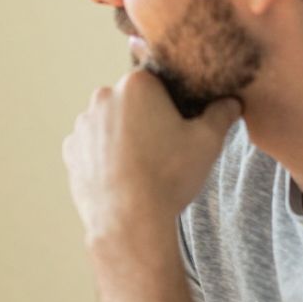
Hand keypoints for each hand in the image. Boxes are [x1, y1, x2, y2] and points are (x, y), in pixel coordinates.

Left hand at [63, 69, 240, 241]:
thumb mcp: (207, 141)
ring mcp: (83, 124)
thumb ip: (221, 114)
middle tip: (165, 149)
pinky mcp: (70, 150)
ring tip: (144, 167)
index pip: (158, 82)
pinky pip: (93, 146)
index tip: (181, 125)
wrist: (128, 220)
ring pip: (111, 124)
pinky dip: (106, 156)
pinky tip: (124, 176)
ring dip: (124, 137)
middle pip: (132, 102)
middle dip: (147, 118)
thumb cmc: (169, 176)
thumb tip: (232, 102)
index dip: (172, 103)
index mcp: (136, 84)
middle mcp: (103, 97)